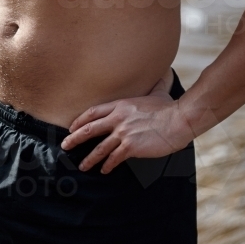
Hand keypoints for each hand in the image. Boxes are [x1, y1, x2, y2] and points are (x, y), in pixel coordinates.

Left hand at [61, 80, 194, 173]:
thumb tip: (164, 73)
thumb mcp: (158, 92)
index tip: (72, 127)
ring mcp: (123, 132)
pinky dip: (107, 165)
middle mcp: (118, 118)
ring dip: (89, 159)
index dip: (80, 121)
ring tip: (82, 166)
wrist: (178, 120)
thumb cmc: (170, 107)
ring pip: (99, 148)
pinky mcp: (131, 146)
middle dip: (75, 138)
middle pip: (89, 129)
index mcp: (121, 105)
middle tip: (65, 146)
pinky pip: (114, 158)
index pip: (94, 112)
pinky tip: (105, 170)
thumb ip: (155, 84)